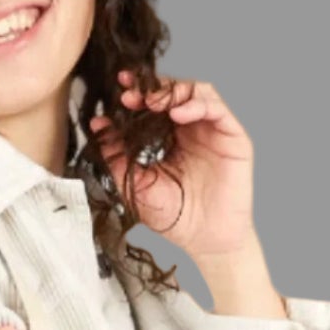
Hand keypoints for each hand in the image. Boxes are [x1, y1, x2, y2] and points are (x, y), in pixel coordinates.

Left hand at [90, 73, 285, 318]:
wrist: (206, 241)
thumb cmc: (175, 218)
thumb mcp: (138, 186)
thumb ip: (117, 158)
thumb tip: (97, 126)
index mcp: (171, 138)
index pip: (154, 107)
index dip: (137, 95)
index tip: (118, 92)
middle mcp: (192, 129)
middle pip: (173, 93)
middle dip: (150, 89)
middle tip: (129, 93)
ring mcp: (213, 130)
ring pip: (195, 93)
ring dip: (172, 92)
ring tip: (151, 101)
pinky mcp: (232, 136)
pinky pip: (215, 109)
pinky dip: (196, 105)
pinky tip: (177, 113)